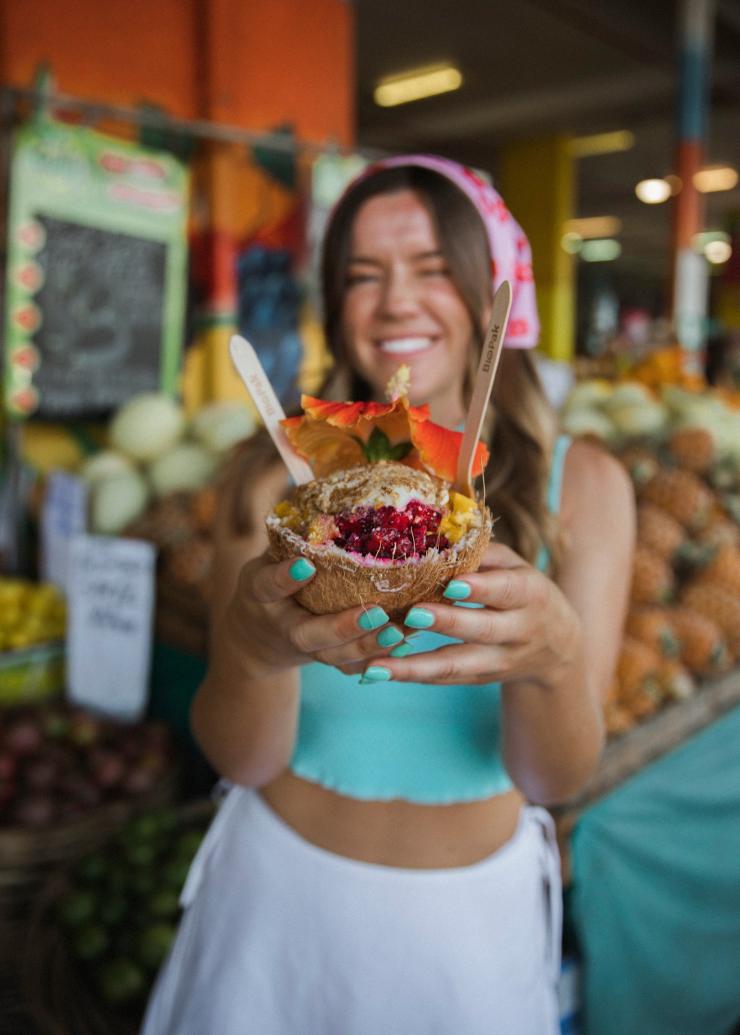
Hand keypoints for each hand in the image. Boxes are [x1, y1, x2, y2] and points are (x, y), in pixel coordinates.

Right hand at [226, 551, 407, 677]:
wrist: (259, 636)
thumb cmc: (272, 580)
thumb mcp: (269, 556)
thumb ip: (296, 536)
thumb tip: (341, 494)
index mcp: (262, 593)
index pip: (268, 584)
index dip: (284, 577)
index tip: (306, 565)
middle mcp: (283, 625)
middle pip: (309, 635)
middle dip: (342, 628)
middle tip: (376, 614)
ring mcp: (306, 649)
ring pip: (335, 657)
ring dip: (369, 647)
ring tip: (399, 632)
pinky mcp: (326, 660)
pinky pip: (351, 666)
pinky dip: (378, 659)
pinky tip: (407, 645)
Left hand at [360, 543, 581, 686]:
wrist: (556, 648)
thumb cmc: (524, 592)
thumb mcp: (515, 566)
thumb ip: (481, 553)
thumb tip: (435, 533)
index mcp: (529, 595)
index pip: (506, 591)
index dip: (480, 589)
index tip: (452, 584)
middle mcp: (517, 632)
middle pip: (482, 630)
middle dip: (447, 623)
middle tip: (412, 613)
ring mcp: (499, 661)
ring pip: (457, 667)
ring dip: (415, 668)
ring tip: (377, 667)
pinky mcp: (480, 679)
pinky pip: (445, 679)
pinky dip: (412, 676)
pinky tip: (379, 672)